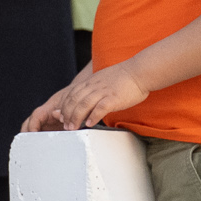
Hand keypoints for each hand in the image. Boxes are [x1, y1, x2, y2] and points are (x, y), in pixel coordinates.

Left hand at [24, 63, 148, 132]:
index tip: (60, 117)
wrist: (140, 71)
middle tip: (65, 126)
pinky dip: (93, 116)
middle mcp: (93, 86)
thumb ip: (94, 88)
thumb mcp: (103, 80)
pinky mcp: (114, 97)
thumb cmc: (124, 78)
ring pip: (83, 105)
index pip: (71, 94)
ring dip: (76, 117)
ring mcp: (103, 91)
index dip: (64, 106)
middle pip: (74, 100)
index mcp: (90, 82)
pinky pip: (100, 108)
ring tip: (73, 128)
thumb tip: (87, 101)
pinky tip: (89, 124)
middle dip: (67, 114)